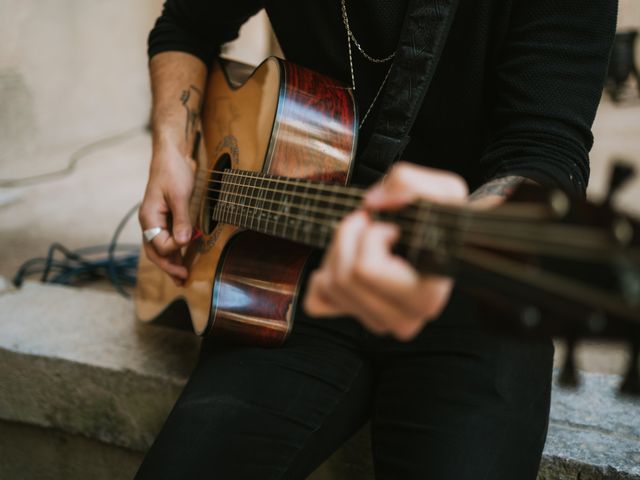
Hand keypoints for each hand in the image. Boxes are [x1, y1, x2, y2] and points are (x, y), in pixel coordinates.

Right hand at [138, 144, 195, 284]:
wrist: (171, 155)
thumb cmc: (173, 172)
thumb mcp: (179, 195)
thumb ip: (181, 220)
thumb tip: (184, 242)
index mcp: (149, 218)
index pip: (160, 244)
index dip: (175, 247)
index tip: (190, 241)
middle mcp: (149, 223)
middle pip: (155, 252)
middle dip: (169, 267)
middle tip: (183, 280)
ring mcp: (156, 222)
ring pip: (159, 249)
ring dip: (170, 264)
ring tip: (182, 278)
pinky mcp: (165, 219)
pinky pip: (166, 240)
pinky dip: (174, 252)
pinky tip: (182, 261)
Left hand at [303, 163, 467, 340]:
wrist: (444, 239)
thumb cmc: (443, 218)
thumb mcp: (443, 190)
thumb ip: (410, 183)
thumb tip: (373, 202)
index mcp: (426, 298)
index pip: (366, 270)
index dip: (373, 236)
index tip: (393, 226)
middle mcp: (405, 319)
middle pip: (343, 278)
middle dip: (350, 237)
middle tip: (370, 222)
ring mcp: (379, 323)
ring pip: (331, 286)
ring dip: (340, 249)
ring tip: (363, 236)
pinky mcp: (357, 319)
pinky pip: (317, 302)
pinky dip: (326, 274)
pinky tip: (349, 259)